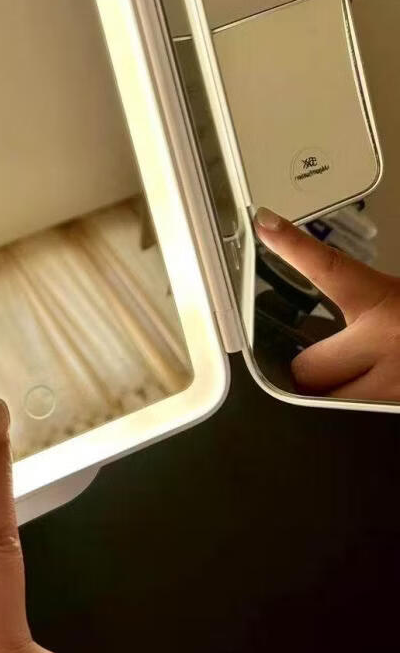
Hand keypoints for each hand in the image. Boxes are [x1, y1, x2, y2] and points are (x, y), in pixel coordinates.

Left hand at [254, 207, 399, 401]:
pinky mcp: (395, 416)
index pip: (328, 267)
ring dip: (336, 402)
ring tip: (361, 385)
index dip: (292, 244)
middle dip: (313, 372)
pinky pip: (358, 428)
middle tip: (333, 364)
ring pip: (329, 407)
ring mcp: (393, 388)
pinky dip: (361, 419)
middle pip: (307, 370)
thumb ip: (373, 308)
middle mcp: (389, 344)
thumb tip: (329, 308)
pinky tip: (375, 398)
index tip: (265, 223)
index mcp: (388, 305)